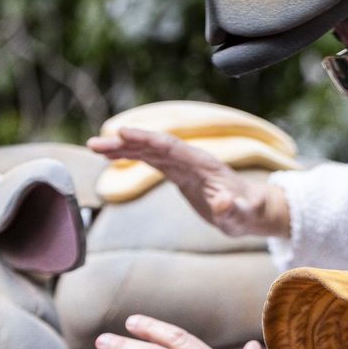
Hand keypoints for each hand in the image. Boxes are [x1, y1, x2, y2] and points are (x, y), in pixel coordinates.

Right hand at [85, 127, 290, 237]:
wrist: (252, 210)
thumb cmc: (248, 213)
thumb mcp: (241, 216)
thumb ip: (232, 209)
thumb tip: (224, 202)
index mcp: (204, 164)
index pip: (170, 147)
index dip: (146, 139)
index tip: (122, 133)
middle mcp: (191, 160)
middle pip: (154, 145)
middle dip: (125, 143)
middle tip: (96, 143)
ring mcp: (184, 165)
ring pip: (149, 150)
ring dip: (123, 148)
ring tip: (95, 147)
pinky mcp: (179, 173)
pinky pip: (151, 159)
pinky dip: (132, 156)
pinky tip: (112, 156)